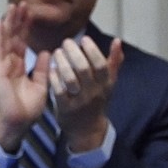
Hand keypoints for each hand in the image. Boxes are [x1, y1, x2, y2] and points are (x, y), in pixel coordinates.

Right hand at [0, 1, 50, 151]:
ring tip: (12, 6)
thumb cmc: (27, 108)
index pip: (23, 42)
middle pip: (14, 36)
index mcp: (20, 66)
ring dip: (9, 22)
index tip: (31, 12)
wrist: (17, 122)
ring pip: (5, 39)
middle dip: (18, 20)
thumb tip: (46, 52)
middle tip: (22, 2)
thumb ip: (42, 68)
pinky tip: (0, 22)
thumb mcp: (41, 85)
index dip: (27, 27)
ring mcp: (2, 65)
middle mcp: (9, 63)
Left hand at [50, 36, 123, 150]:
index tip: (83, 38)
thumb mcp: (108, 83)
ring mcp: (79, 101)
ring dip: (62, 63)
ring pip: (70, 79)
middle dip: (74, 53)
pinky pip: (59, 91)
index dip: (92, 50)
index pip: (100, 64)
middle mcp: (93, 92)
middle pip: (83, 69)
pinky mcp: (65, 108)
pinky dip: (54, 78)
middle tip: (66, 42)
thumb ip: (113, 62)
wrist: (87, 129)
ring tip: (57, 52)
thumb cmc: (97, 100)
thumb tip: (117, 41)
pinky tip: (50, 69)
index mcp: (105, 84)